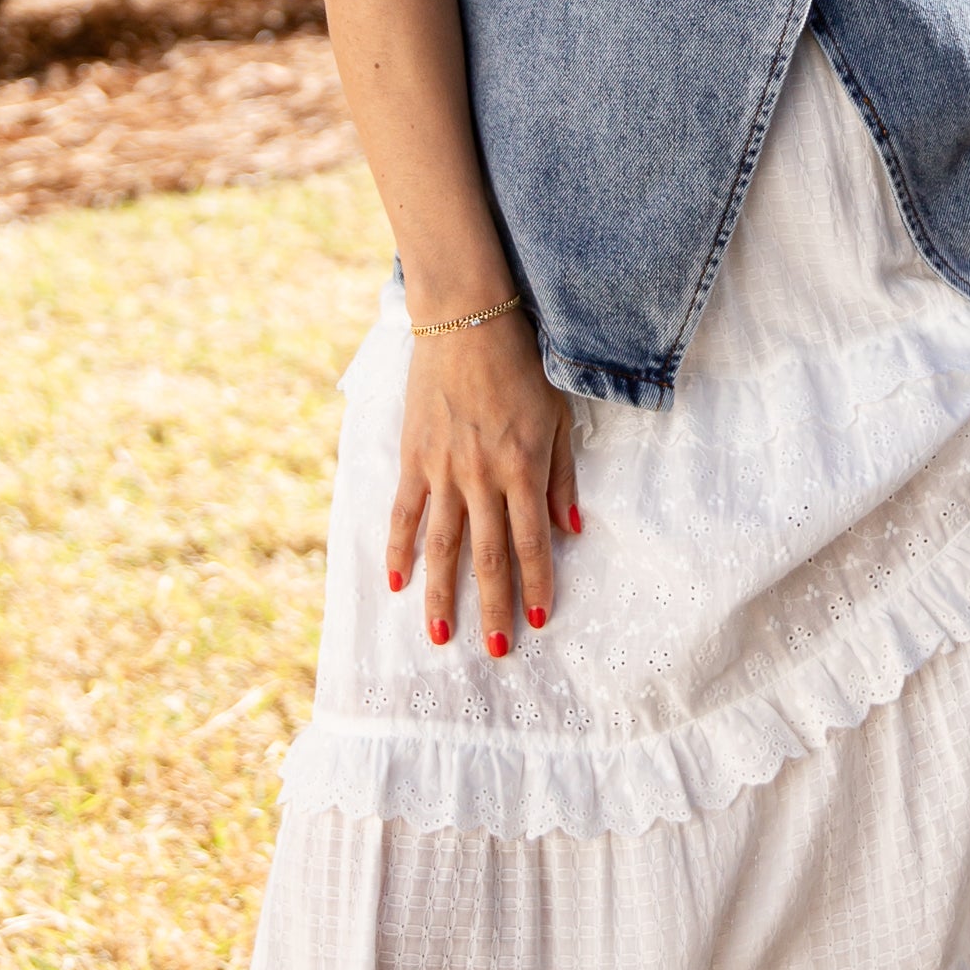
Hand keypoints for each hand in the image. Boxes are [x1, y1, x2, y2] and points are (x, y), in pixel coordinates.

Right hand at [386, 312, 579, 655]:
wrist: (467, 319)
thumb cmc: (522, 364)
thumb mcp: (558, 416)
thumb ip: (563, 476)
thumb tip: (572, 530)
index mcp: (524, 467)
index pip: (532, 542)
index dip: (537, 585)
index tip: (539, 622)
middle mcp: (483, 476)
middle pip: (488, 555)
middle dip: (493, 606)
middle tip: (495, 650)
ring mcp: (444, 469)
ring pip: (442, 545)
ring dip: (442, 594)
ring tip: (440, 636)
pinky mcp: (414, 456)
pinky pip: (405, 512)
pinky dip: (400, 548)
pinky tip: (397, 582)